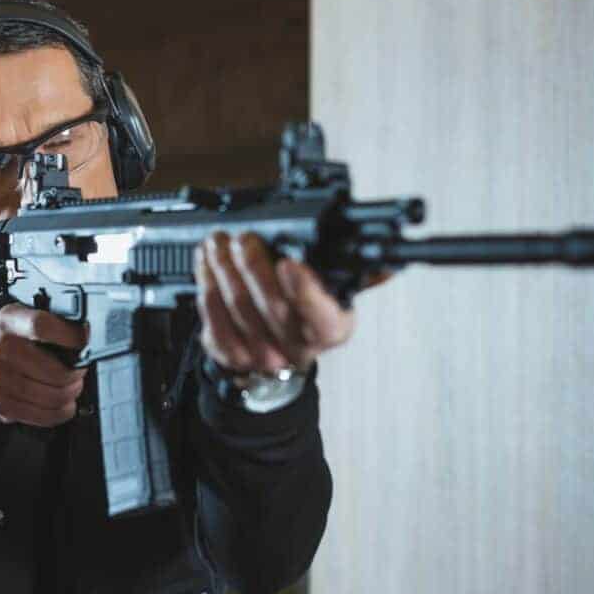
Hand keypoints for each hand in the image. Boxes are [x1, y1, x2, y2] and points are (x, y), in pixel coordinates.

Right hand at [0, 304, 87, 425]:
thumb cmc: (0, 340)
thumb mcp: (17, 316)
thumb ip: (46, 320)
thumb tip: (84, 331)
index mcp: (10, 323)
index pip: (44, 327)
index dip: (70, 336)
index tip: (84, 342)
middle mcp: (4, 351)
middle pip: (56, 371)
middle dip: (77, 374)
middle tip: (79, 371)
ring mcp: (1, 381)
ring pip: (54, 396)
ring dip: (72, 394)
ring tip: (72, 387)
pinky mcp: (3, 406)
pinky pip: (44, 415)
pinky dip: (61, 412)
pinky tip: (63, 404)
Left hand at [194, 232, 389, 372]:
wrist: (276, 354)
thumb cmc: (306, 313)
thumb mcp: (336, 294)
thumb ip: (356, 274)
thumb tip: (387, 263)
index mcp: (330, 329)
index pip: (322, 317)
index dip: (305, 291)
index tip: (289, 263)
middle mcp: (297, 349)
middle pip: (271, 308)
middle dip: (253, 266)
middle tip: (243, 238)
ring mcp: (260, 355)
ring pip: (238, 309)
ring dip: (224, 269)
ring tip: (218, 241)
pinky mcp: (229, 353)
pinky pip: (213, 318)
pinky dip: (207, 284)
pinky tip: (205, 262)